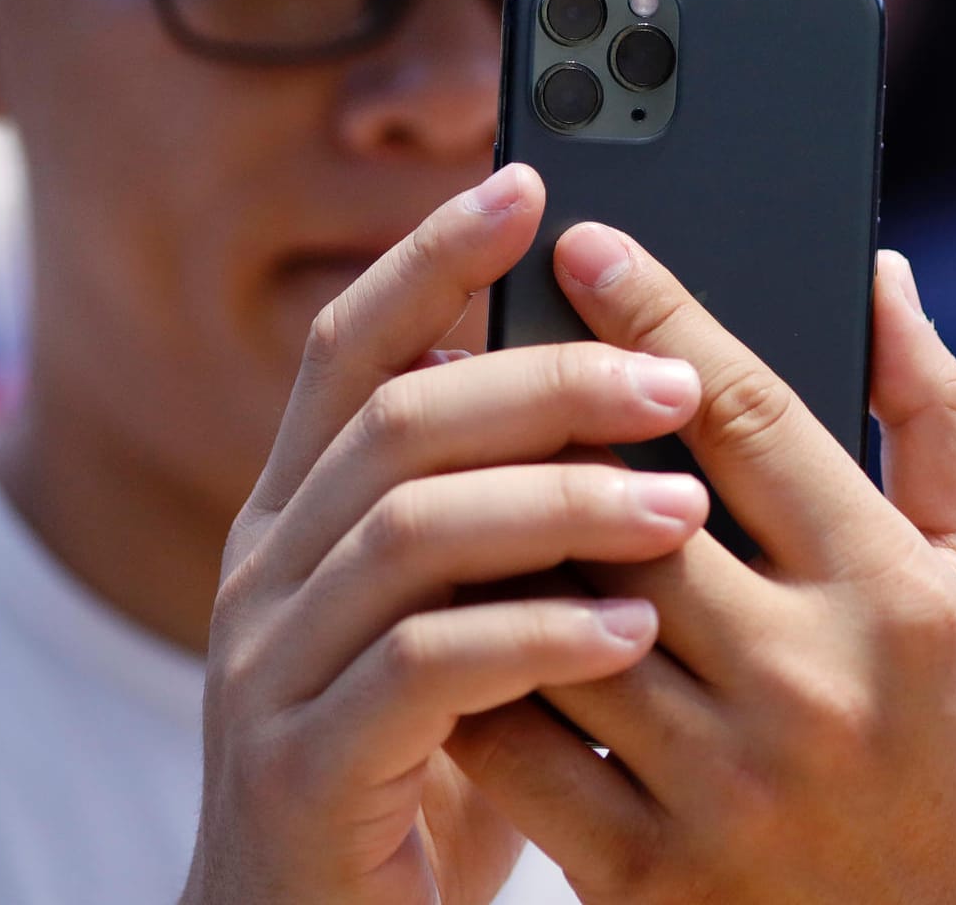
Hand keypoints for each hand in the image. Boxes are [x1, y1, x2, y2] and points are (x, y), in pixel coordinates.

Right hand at [182, 167, 712, 904]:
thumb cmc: (422, 771)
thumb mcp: (463, 624)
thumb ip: (511, 523)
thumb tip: (632, 399)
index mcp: (302, 519)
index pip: (351, 353)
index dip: (430, 259)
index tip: (529, 182)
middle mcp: (269, 572)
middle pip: (394, 422)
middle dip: (542, 382)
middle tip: (675, 376)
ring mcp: (270, 669)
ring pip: (408, 529)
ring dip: (558, 504)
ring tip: (686, 506)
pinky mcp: (303, 767)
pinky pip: (421, 670)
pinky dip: (534, 638)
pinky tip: (631, 633)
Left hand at [446, 225, 955, 903]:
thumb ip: (939, 419)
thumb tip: (878, 270)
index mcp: (896, 596)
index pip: (751, 417)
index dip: (657, 313)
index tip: (582, 243)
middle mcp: (810, 686)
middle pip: (627, 509)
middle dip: (541, 417)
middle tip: (471, 342)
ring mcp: (720, 785)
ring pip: (554, 620)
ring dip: (485, 535)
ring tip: (433, 458)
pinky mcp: (644, 871)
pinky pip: (518, 747)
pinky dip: (470, 668)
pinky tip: (443, 606)